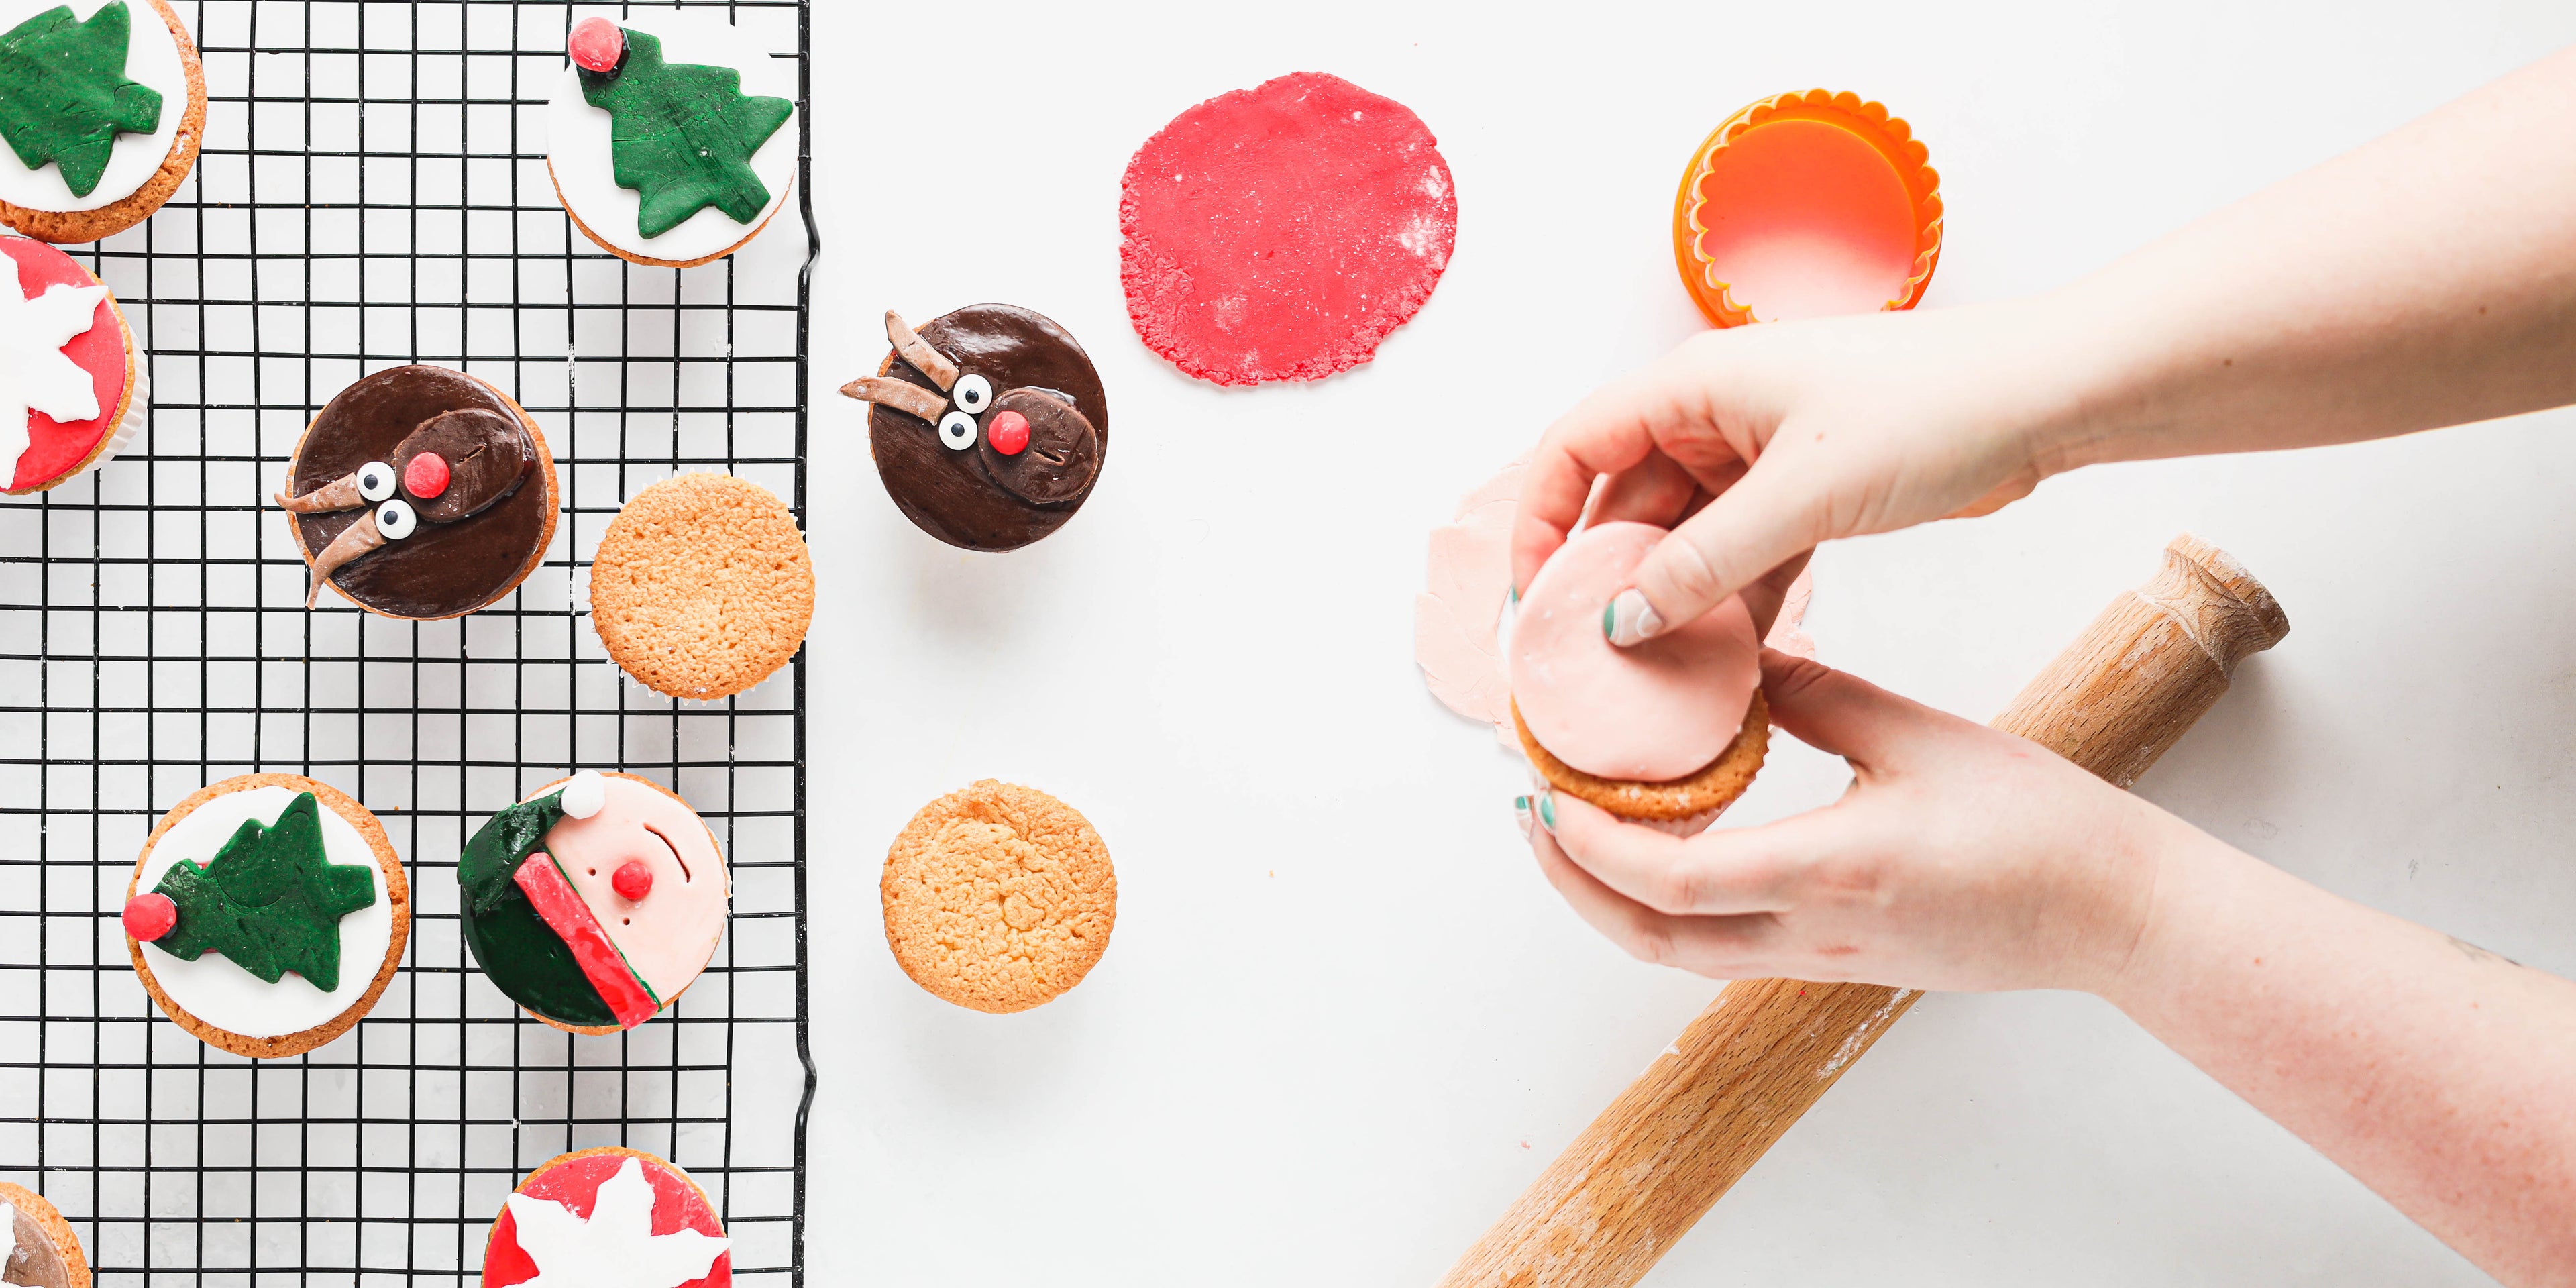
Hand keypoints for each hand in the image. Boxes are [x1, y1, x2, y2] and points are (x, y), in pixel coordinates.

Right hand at [1509, 301, 2097, 643]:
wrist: (2041, 398)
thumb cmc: (1930, 408)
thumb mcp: (1800, 495)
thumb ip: (1702, 562)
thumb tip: (1621, 619)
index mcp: (1696, 383)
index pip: (1575, 445)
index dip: (1539, 518)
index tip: (1533, 594)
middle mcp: (1716, 413)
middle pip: (1623, 498)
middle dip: (1603, 573)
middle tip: (1589, 654)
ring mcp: (1760, 453)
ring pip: (1684, 534)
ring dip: (1669, 597)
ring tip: (1654, 671)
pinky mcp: (1805, 491)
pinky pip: (1740, 552)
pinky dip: (1727, 601)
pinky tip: (1724, 660)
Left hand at [1527, 650, 2201, 993]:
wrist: (2112, 912)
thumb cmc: (2035, 824)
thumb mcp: (1916, 733)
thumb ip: (1811, 694)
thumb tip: (1729, 655)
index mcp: (1829, 874)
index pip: (1671, 883)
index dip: (1591, 845)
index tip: (1547, 791)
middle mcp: (1814, 936)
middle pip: (1652, 938)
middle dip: (1573, 882)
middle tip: (1532, 812)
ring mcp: (1825, 961)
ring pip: (1683, 951)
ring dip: (1614, 899)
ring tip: (1575, 828)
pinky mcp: (1841, 962)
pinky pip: (1727, 944)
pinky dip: (1672, 903)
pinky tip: (1663, 847)